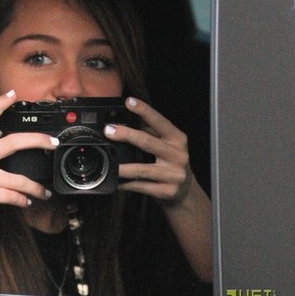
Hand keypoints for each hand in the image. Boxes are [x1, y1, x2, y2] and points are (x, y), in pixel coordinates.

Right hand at [0, 90, 57, 274]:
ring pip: (19, 178)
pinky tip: (26, 202)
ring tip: (44, 192)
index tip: (12, 94)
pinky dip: (24, 200)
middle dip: (38, 140)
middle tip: (53, 142)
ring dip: (36, 188)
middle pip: (13, 142)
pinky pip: (15, 195)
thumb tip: (19, 148)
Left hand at [106, 97, 212, 281]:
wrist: (185, 193)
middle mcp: (178, 155)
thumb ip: (150, 132)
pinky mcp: (167, 191)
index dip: (144, 110)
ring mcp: (173, 175)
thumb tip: (123, 120)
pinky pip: (141, 186)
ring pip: (143, 169)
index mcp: (177, 139)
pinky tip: (116, 180)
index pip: (159, 121)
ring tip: (110, 162)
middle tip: (109, 130)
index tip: (128, 102)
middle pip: (148, 142)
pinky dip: (126, 184)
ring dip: (123, 166)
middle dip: (127, 135)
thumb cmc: (171, 163)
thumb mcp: (166, 145)